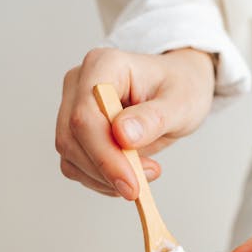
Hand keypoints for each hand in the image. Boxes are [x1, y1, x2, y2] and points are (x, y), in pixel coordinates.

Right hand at [55, 47, 214, 198]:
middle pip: (72, 138)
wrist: (177, 91)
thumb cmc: (180, 88)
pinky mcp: (76, 132)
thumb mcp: (181, 102)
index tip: (132, 184)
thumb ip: (153, 118)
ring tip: (143, 174)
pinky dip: (101, 180)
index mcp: (104, 66)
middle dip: (106, 171)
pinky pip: (76, 166)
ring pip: (71, 157)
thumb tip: (123, 135)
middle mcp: (80, 84)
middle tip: (142, 186)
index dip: (105, 156)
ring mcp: (73, 107)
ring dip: (104, 179)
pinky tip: (127, 175)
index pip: (86, 116)